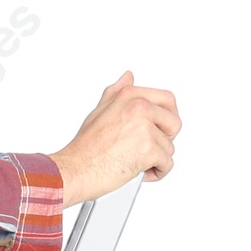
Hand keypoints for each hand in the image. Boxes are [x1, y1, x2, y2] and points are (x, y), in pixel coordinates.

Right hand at [51, 72, 180, 205]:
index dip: (167, 118)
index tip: (162, 128)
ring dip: (157, 159)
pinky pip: (167, 164)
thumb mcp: (100, 110)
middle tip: (149, 147)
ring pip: (169, 147)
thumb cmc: (85, 147)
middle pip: (174, 122)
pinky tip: (142, 172)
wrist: (75, 169)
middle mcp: (139, 107)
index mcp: (130, 95)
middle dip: (166, 139)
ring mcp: (145, 128)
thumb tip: (127, 78)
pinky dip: (158, 172)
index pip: (167, 99)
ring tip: (137, 162)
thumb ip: (117, 92)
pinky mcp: (149, 150)